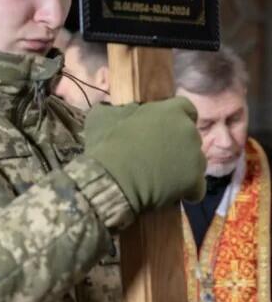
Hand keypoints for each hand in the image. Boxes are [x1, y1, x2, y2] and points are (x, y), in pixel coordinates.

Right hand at [83, 97, 205, 211]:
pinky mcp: (195, 182)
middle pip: (190, 136)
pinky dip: (186, 190)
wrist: (113, 179)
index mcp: (170, 111)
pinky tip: (170, 193)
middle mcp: (189, 131)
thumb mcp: (104, 117)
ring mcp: (196, 157)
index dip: (175, 118)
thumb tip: (122, 111)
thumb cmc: (107, 145)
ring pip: (195, 162)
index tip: (162, 128)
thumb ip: (121, 110)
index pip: (185, 108)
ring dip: (182, 167)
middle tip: (157, 154)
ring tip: (161, 177)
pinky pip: (196, 187)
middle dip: (178, 144)